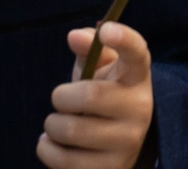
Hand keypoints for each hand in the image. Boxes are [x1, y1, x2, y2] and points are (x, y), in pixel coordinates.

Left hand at [39, 22, 153, 168]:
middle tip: (60, 99)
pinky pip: (63, 160)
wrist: (120, 142)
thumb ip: (88, 47)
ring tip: (57, 124)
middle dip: (61, 96)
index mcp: (137, 76)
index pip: (137, 52)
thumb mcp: (99, 68)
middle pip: (89, 95)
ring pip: (72, 130)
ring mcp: (128, 143)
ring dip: (52, 125)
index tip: (107, 31)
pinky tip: (53, 144)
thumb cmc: (104, 94)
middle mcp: (140, 108)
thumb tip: (74, 36)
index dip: (123, 39)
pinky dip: (46, 149)